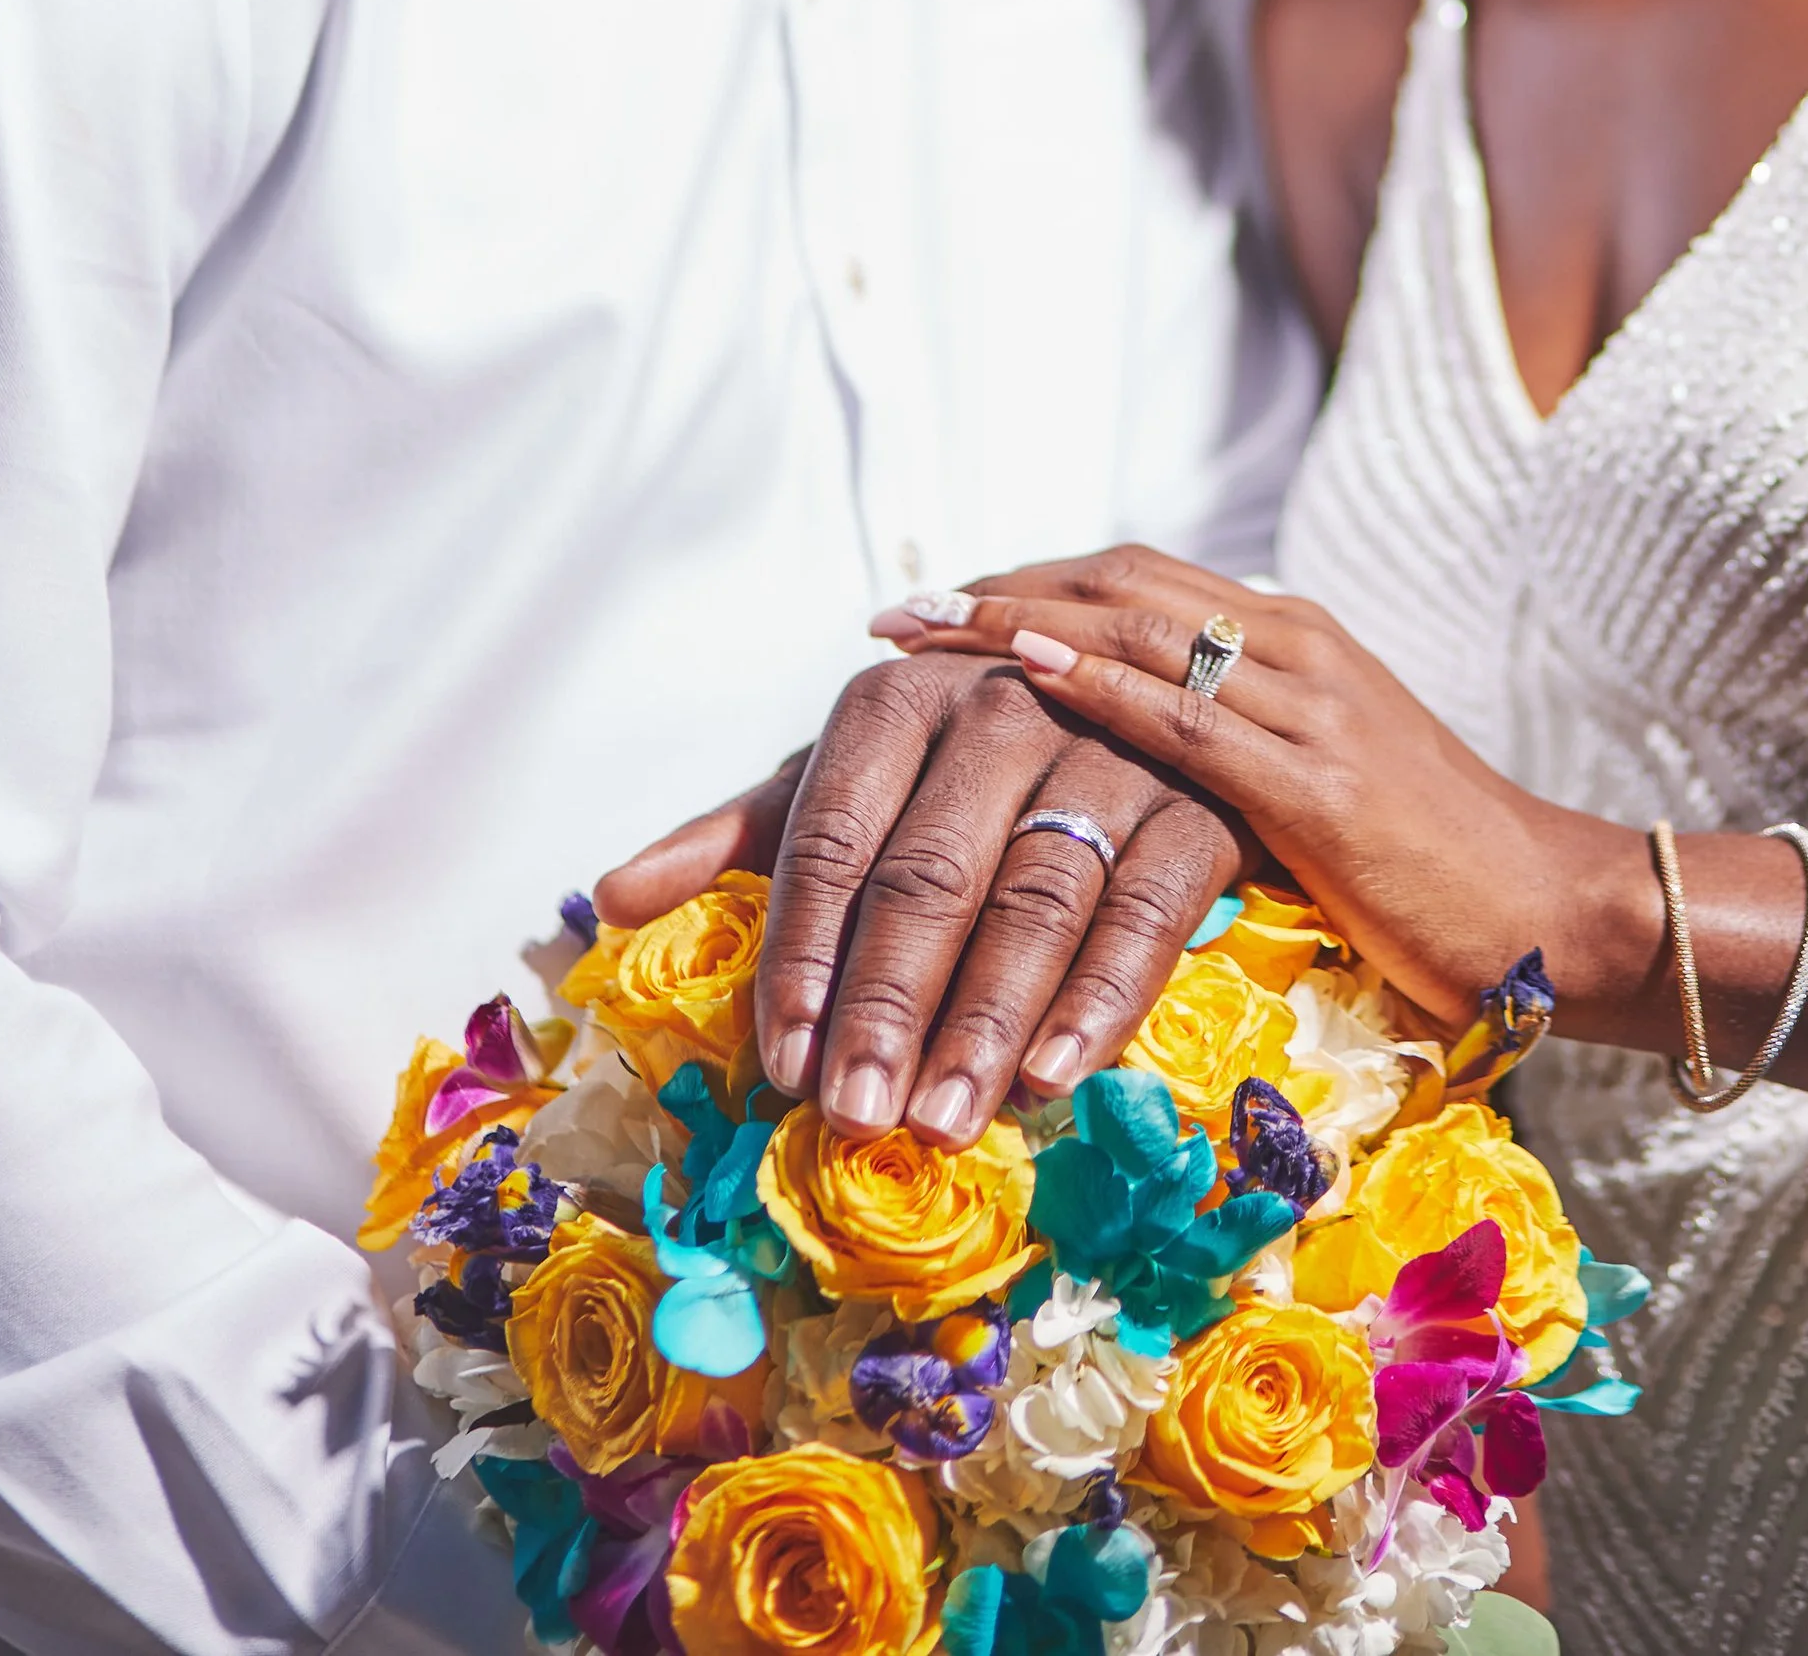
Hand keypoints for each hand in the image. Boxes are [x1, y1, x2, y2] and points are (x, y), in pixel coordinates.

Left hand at [601, 655, 1245, 1141]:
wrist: (1130, 687)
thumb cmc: (961, 763)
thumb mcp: (854, 778)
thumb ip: (743, 836)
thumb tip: (611, 895)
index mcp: (899, 698)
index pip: (834, 836)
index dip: (805, 953)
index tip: (786, 1061)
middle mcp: (1002, 705)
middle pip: (931, 873)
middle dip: (890, 1005)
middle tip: (857, 1117)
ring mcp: (1108, 749)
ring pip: (1037, 897)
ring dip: (987, 1020)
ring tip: (942, 1120)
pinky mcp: (1196, 802)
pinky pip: (1147, 907)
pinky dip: (1102, 995)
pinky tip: (1057, 1074)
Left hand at [879, 548, 1628, 1030]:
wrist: (1551, 912)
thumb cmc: (1431, 871)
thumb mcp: (1321, 783)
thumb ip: (1238, 751)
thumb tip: (1133, 766)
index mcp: (1295, 639)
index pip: (1135, 582)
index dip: (1029, 584)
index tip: (937, 604)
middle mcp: (1295, 644)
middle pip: (1118, 584)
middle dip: (998, 592)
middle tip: (897, 613)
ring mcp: (1308, 703)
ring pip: (1138, 629)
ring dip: (1017, 622)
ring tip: (923, 632)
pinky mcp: (1317, 779)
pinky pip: (1184, 716)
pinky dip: (1096, 684)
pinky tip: (1025, 677)